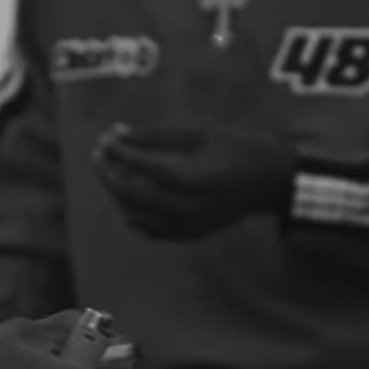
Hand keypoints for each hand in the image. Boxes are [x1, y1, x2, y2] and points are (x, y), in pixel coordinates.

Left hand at [94, 123, 293, 240]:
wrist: (269, 182)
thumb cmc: (235, 149)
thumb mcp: (198, 133)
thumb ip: (156, 136)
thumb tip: (117, 134)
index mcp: (190, 178)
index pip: (140, 166)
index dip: (118, 151)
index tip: (105, 137)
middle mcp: (186, 208)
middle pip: (130, 195)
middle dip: (108, 173)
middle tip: (99, 154)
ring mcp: (187, 226)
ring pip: (134, 215)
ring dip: (117, 193)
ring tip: (114, 171)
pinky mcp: (189, 234)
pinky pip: (149, 230)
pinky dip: (133, 214)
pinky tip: (131, 196)